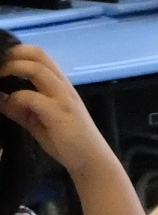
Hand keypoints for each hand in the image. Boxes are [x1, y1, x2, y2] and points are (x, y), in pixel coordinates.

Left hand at [0, 45, 112, 179]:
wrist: (91, 161)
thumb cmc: (67, 142)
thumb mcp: (36, 121)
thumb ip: (19, 108)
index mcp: (59, 85)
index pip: (38, 55)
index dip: (17, 53)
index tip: (0, 62)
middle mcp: (63, 86)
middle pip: (38, 54)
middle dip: (13, 55)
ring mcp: (63, 98)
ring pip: (36, 69)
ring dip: (12, 70)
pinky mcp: (59, 113)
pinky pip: (31, 96)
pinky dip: (15, 98)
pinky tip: (9, 107)